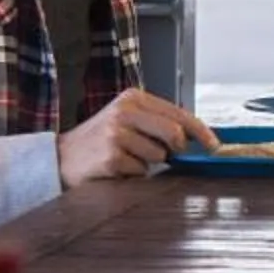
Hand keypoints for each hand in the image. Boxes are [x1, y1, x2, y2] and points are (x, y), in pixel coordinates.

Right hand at [56, 90, 212, 188]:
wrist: (61, 158)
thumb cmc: (99, 141)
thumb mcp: (127, 121)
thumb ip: (157, 124)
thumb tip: (195, 138)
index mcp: (133, 98)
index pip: (178, 113)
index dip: (200, 131)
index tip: (213, 145)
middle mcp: (125, 111)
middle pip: (175, 133)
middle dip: (177, 150)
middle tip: (167, 155)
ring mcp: (117, 134)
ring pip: (159, 156)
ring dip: (149, 164)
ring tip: (127, 158)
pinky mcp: (111, 157)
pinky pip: (141, 171)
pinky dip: (134, 174)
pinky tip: (116, 167)